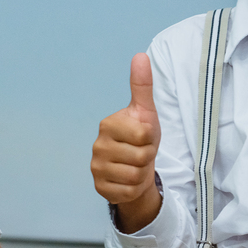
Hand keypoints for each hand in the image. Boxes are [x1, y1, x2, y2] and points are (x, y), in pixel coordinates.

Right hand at [90, 53, 161, 230]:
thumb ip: (142, 86)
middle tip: (141, 153)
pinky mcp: (99, 188)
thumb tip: (140, 55)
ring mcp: (96, 168)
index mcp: (108, 125)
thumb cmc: (141, 138)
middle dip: (147, 157)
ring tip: (136, 165)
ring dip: (142, 172)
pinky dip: (134, 188)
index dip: (151, 138)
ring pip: (135, 175)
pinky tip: (128, 179)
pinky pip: (127, 191)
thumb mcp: (145, 112)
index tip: (144, 137)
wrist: (136, 169)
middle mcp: (98, 146)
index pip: (143, 134)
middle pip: (141, 156)